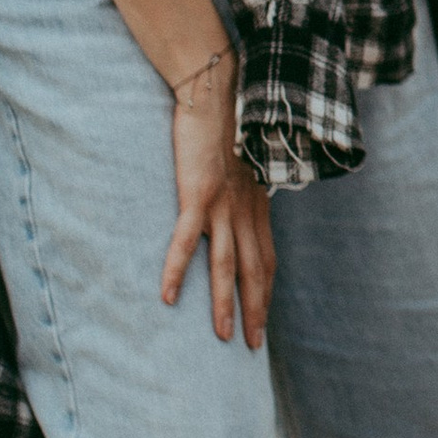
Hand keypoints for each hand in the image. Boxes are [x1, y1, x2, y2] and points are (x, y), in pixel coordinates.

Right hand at [160, 50, 274, 347]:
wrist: (218, 91)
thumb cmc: (228, 124)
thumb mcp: (244, 164)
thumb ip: (244, 191)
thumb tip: (240, 208)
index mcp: (257, 205)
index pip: (267, 259)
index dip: (266, 292)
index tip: (264, 322)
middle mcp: (246, 210)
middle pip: (255, 271)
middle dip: (256, 310)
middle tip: (252, 346)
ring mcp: (224, 205)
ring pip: (227, 265)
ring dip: (226, 304)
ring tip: (225, 336)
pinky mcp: (198, 194)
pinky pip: (187, 241)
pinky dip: (178, 271)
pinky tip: (169, 298)